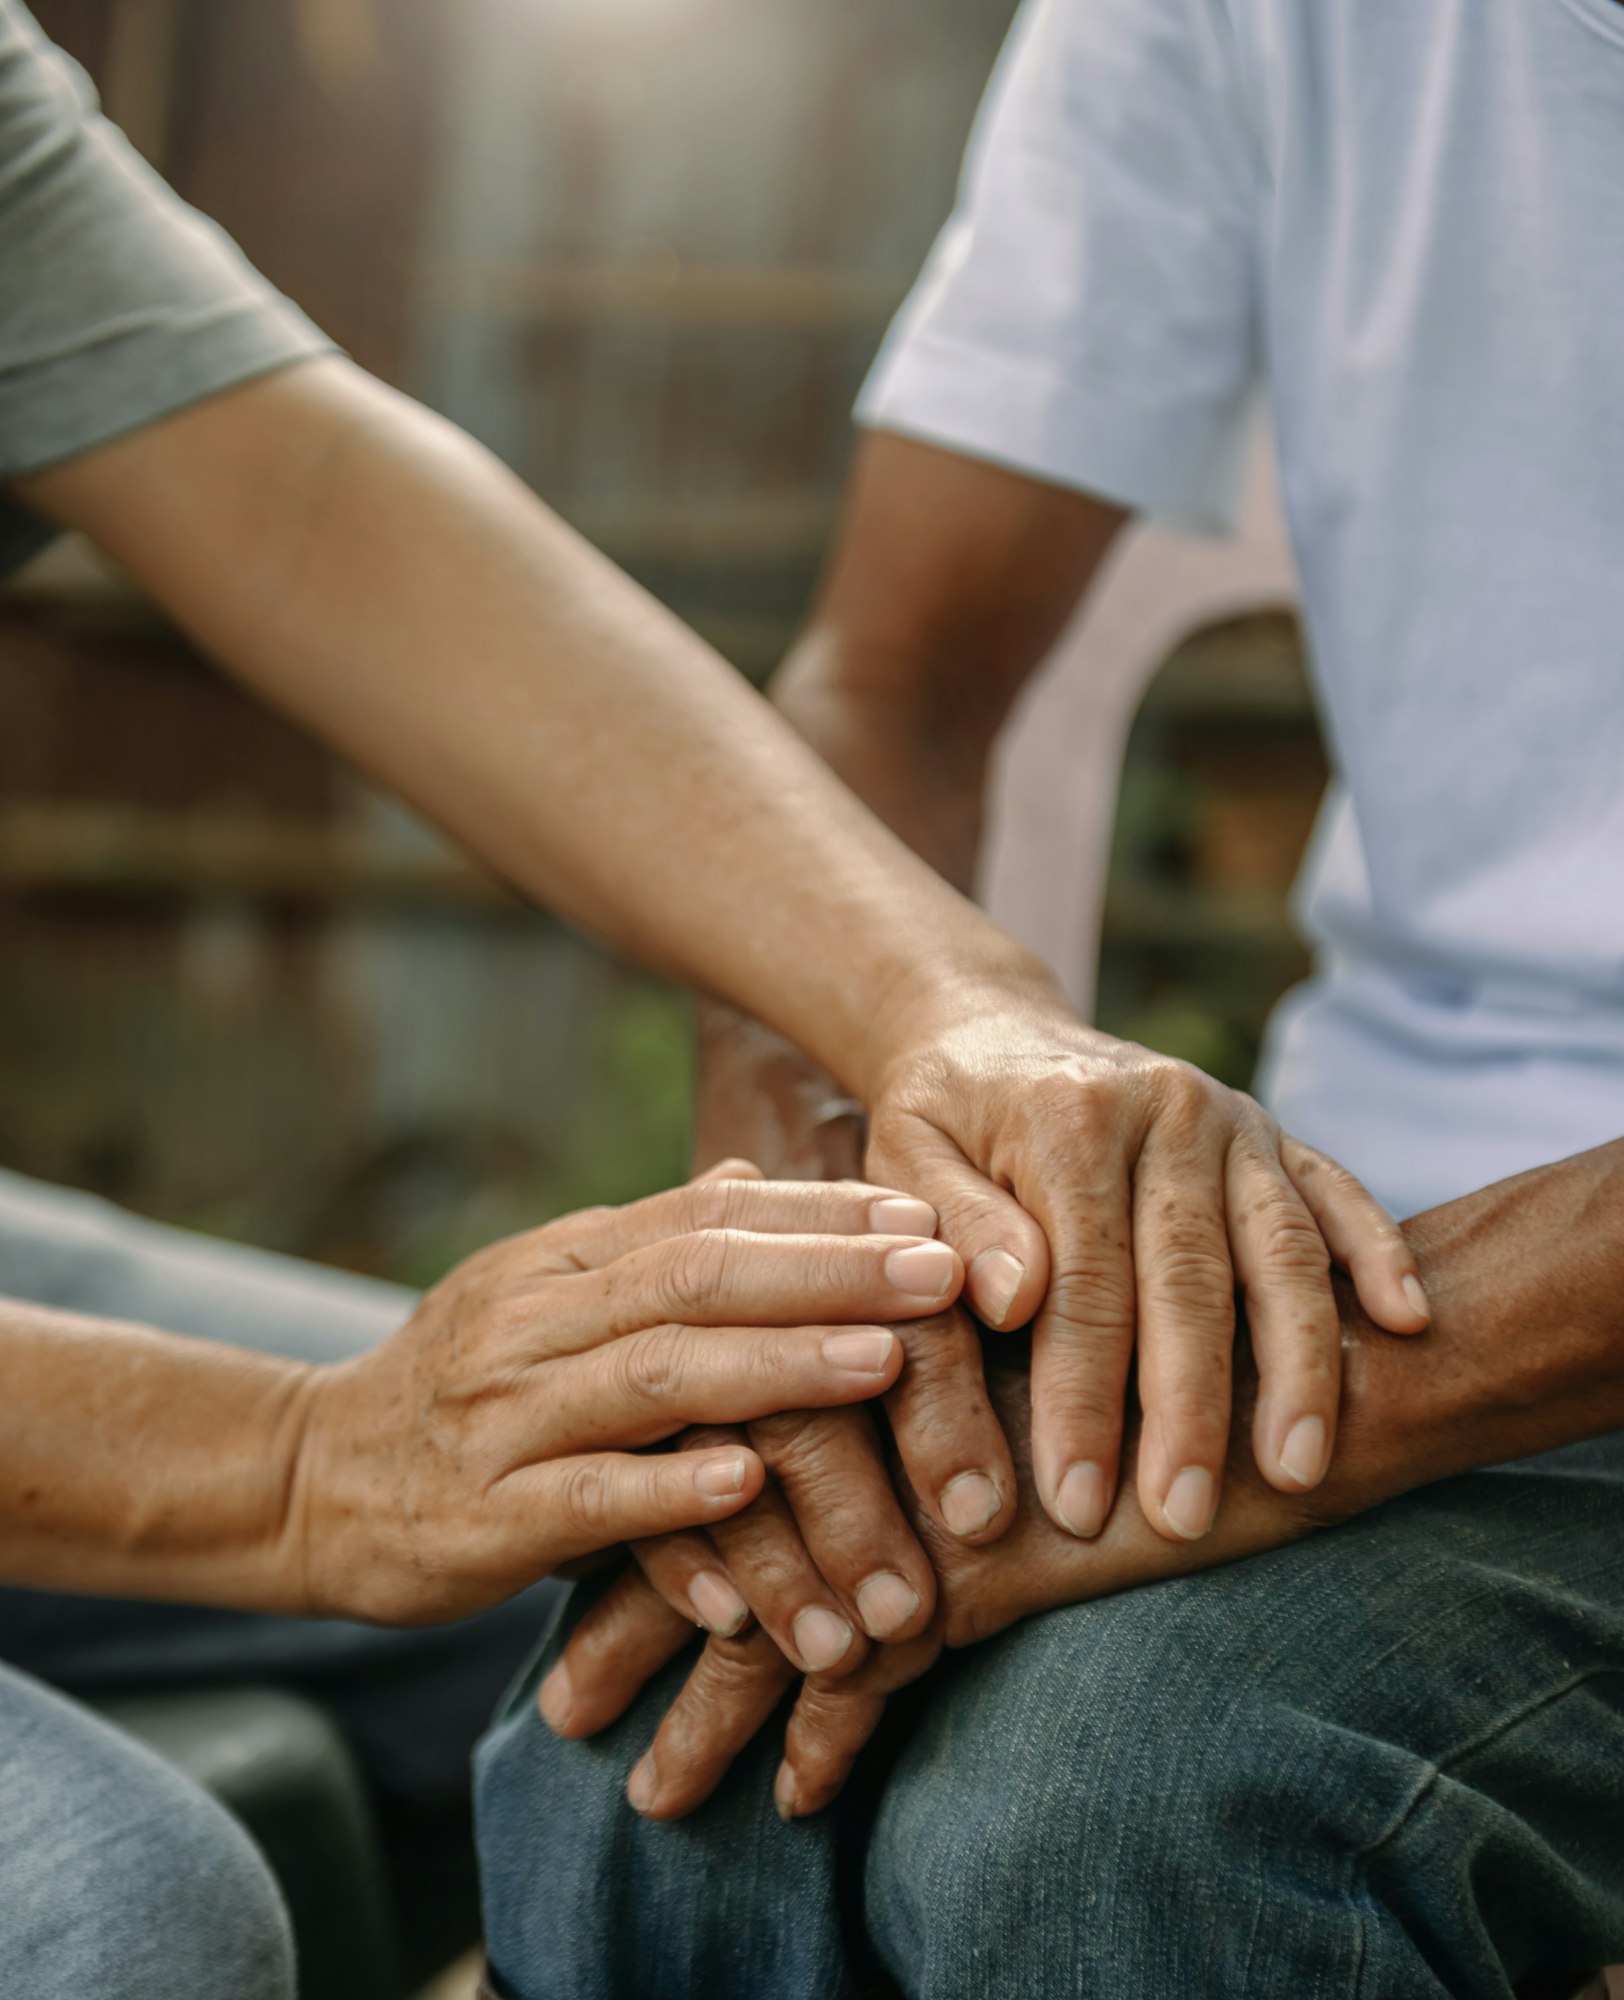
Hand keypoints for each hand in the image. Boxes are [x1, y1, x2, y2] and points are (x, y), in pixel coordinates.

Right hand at [284, 1169, 960, 1625]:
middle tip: (941, 1274)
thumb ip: (648, 1246)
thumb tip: (752, 1176)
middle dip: (829, 1272)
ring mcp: (506, 1416)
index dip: (819, 1213)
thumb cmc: (460, 1387)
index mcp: (560, 1262)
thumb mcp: (542, 1294)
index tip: (924, 1213)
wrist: (309, 1479)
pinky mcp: (483, 1518)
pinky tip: (749, 1485)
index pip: (704, 1215)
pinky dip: (669, 1492)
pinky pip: (585, 1499)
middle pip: (696, 1278)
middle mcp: (534, 1321)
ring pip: (654, 1376)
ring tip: (883, 1364)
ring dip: (776, 1367)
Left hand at [540, 1316, 1396, 1821]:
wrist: (1318, 1358)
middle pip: (726, 1518)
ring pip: (790, 1599)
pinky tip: (803, 1799)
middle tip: (562, 1717)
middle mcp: (885, 1401)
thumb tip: (775, 1327)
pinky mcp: (1004, 1552)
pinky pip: (898, 1656)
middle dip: (643, 1624)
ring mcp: (933, 1478)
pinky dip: (844, 1726)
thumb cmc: (1158, 1305)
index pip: (721, 1418)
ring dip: (723, 1706)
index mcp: (866, 1325)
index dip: (642, 1508)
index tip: (563, 1587)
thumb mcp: (1016, 1293)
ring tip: (648, 1797)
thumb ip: (902, 1308)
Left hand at [634, 991, 1423, 1715]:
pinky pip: (1339, 1192)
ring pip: (1281, 1247)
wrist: (992, 1034)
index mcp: (1071, 1116)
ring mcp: (1233, 1120)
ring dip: (1299, 1362)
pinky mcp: (1276, 1132)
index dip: (1084, 1397)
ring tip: (1298, 1471)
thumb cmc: (939, 1121)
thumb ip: (954, 1225)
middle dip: (1191, 1407)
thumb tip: (1013, 1299)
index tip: (1077, 1502)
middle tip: (1183, 1519)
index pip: (1085, 1279)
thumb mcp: (904, 1156)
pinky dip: (1378, 1252)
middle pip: (1191, 1275)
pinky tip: (1410, 1323)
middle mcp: (1166, 1107)